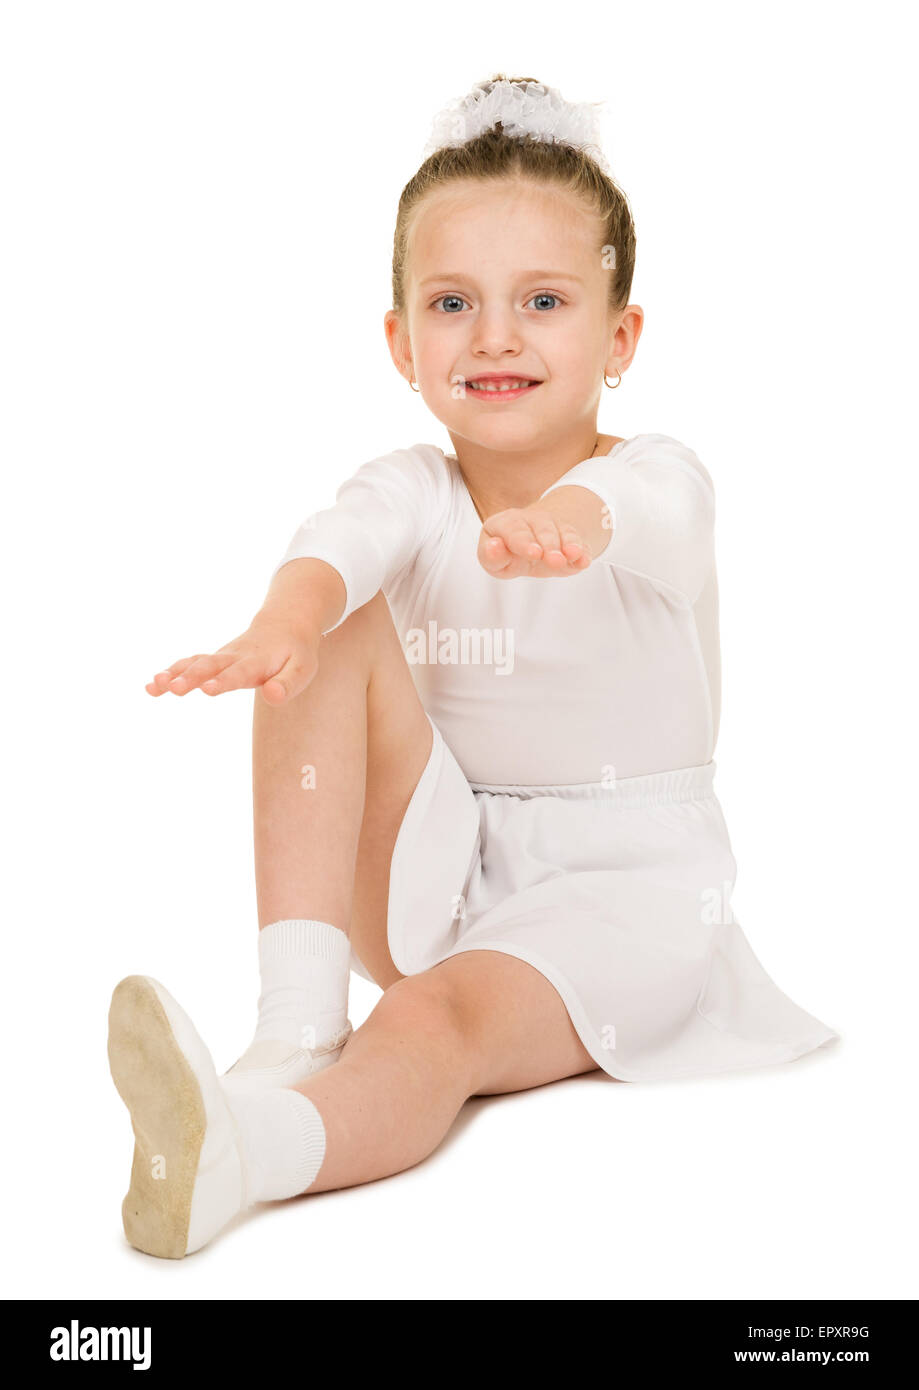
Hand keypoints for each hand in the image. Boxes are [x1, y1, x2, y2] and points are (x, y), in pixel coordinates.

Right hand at [145, 616, 320, 704]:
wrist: (284, 624)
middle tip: (172, 688)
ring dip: (174, 674)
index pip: (239, 672)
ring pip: (195, 663)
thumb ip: (288, 685)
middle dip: (190, 677)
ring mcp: (222, 656)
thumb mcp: (302, 670)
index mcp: (258, 661)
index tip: (206, 689)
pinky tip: (152, 687)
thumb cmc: (295, 653)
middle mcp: (235, 656)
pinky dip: (171, 672)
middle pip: (210, 666)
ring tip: (153, 686)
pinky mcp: (214, 659)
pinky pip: (190, 663)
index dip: (223, 681)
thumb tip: (272, 696)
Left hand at [477, 505, 592, 578]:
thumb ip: (492, 557)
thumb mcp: (495, 562)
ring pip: (562, 532)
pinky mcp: (570, 537)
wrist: (531, 548)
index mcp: (505, 523)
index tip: (534, 553)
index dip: (524, 541)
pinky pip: (578, 541)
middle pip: (542, 529)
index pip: (514, 530)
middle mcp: (530, 519)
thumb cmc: (507, 556)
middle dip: (550, 545)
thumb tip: (493, 547)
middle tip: (555, 560)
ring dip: (569, 544)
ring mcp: (553, 525)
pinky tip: (585, 560)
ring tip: (573, 555)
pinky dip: (583, 551)